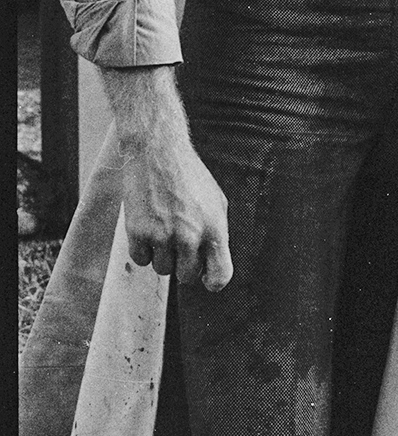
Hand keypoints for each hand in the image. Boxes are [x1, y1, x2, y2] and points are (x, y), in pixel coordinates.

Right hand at [100, 66, 233, 290]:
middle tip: (179, 243)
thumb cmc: (190, 178)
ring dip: (162, 255)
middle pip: (186, 277)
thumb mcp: (215, 202)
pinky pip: (140, 260)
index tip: (206, 279)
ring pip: (162, 269)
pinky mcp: (138, 233)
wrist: (158, 154)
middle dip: (183, 264)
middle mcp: (191, 235)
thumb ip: (215, 234)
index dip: (212, 281)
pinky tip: (147, 226)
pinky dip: (142, 249)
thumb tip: (210, 265)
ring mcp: (163, 236)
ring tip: (164, 228)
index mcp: (215, 228)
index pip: (221, 275)